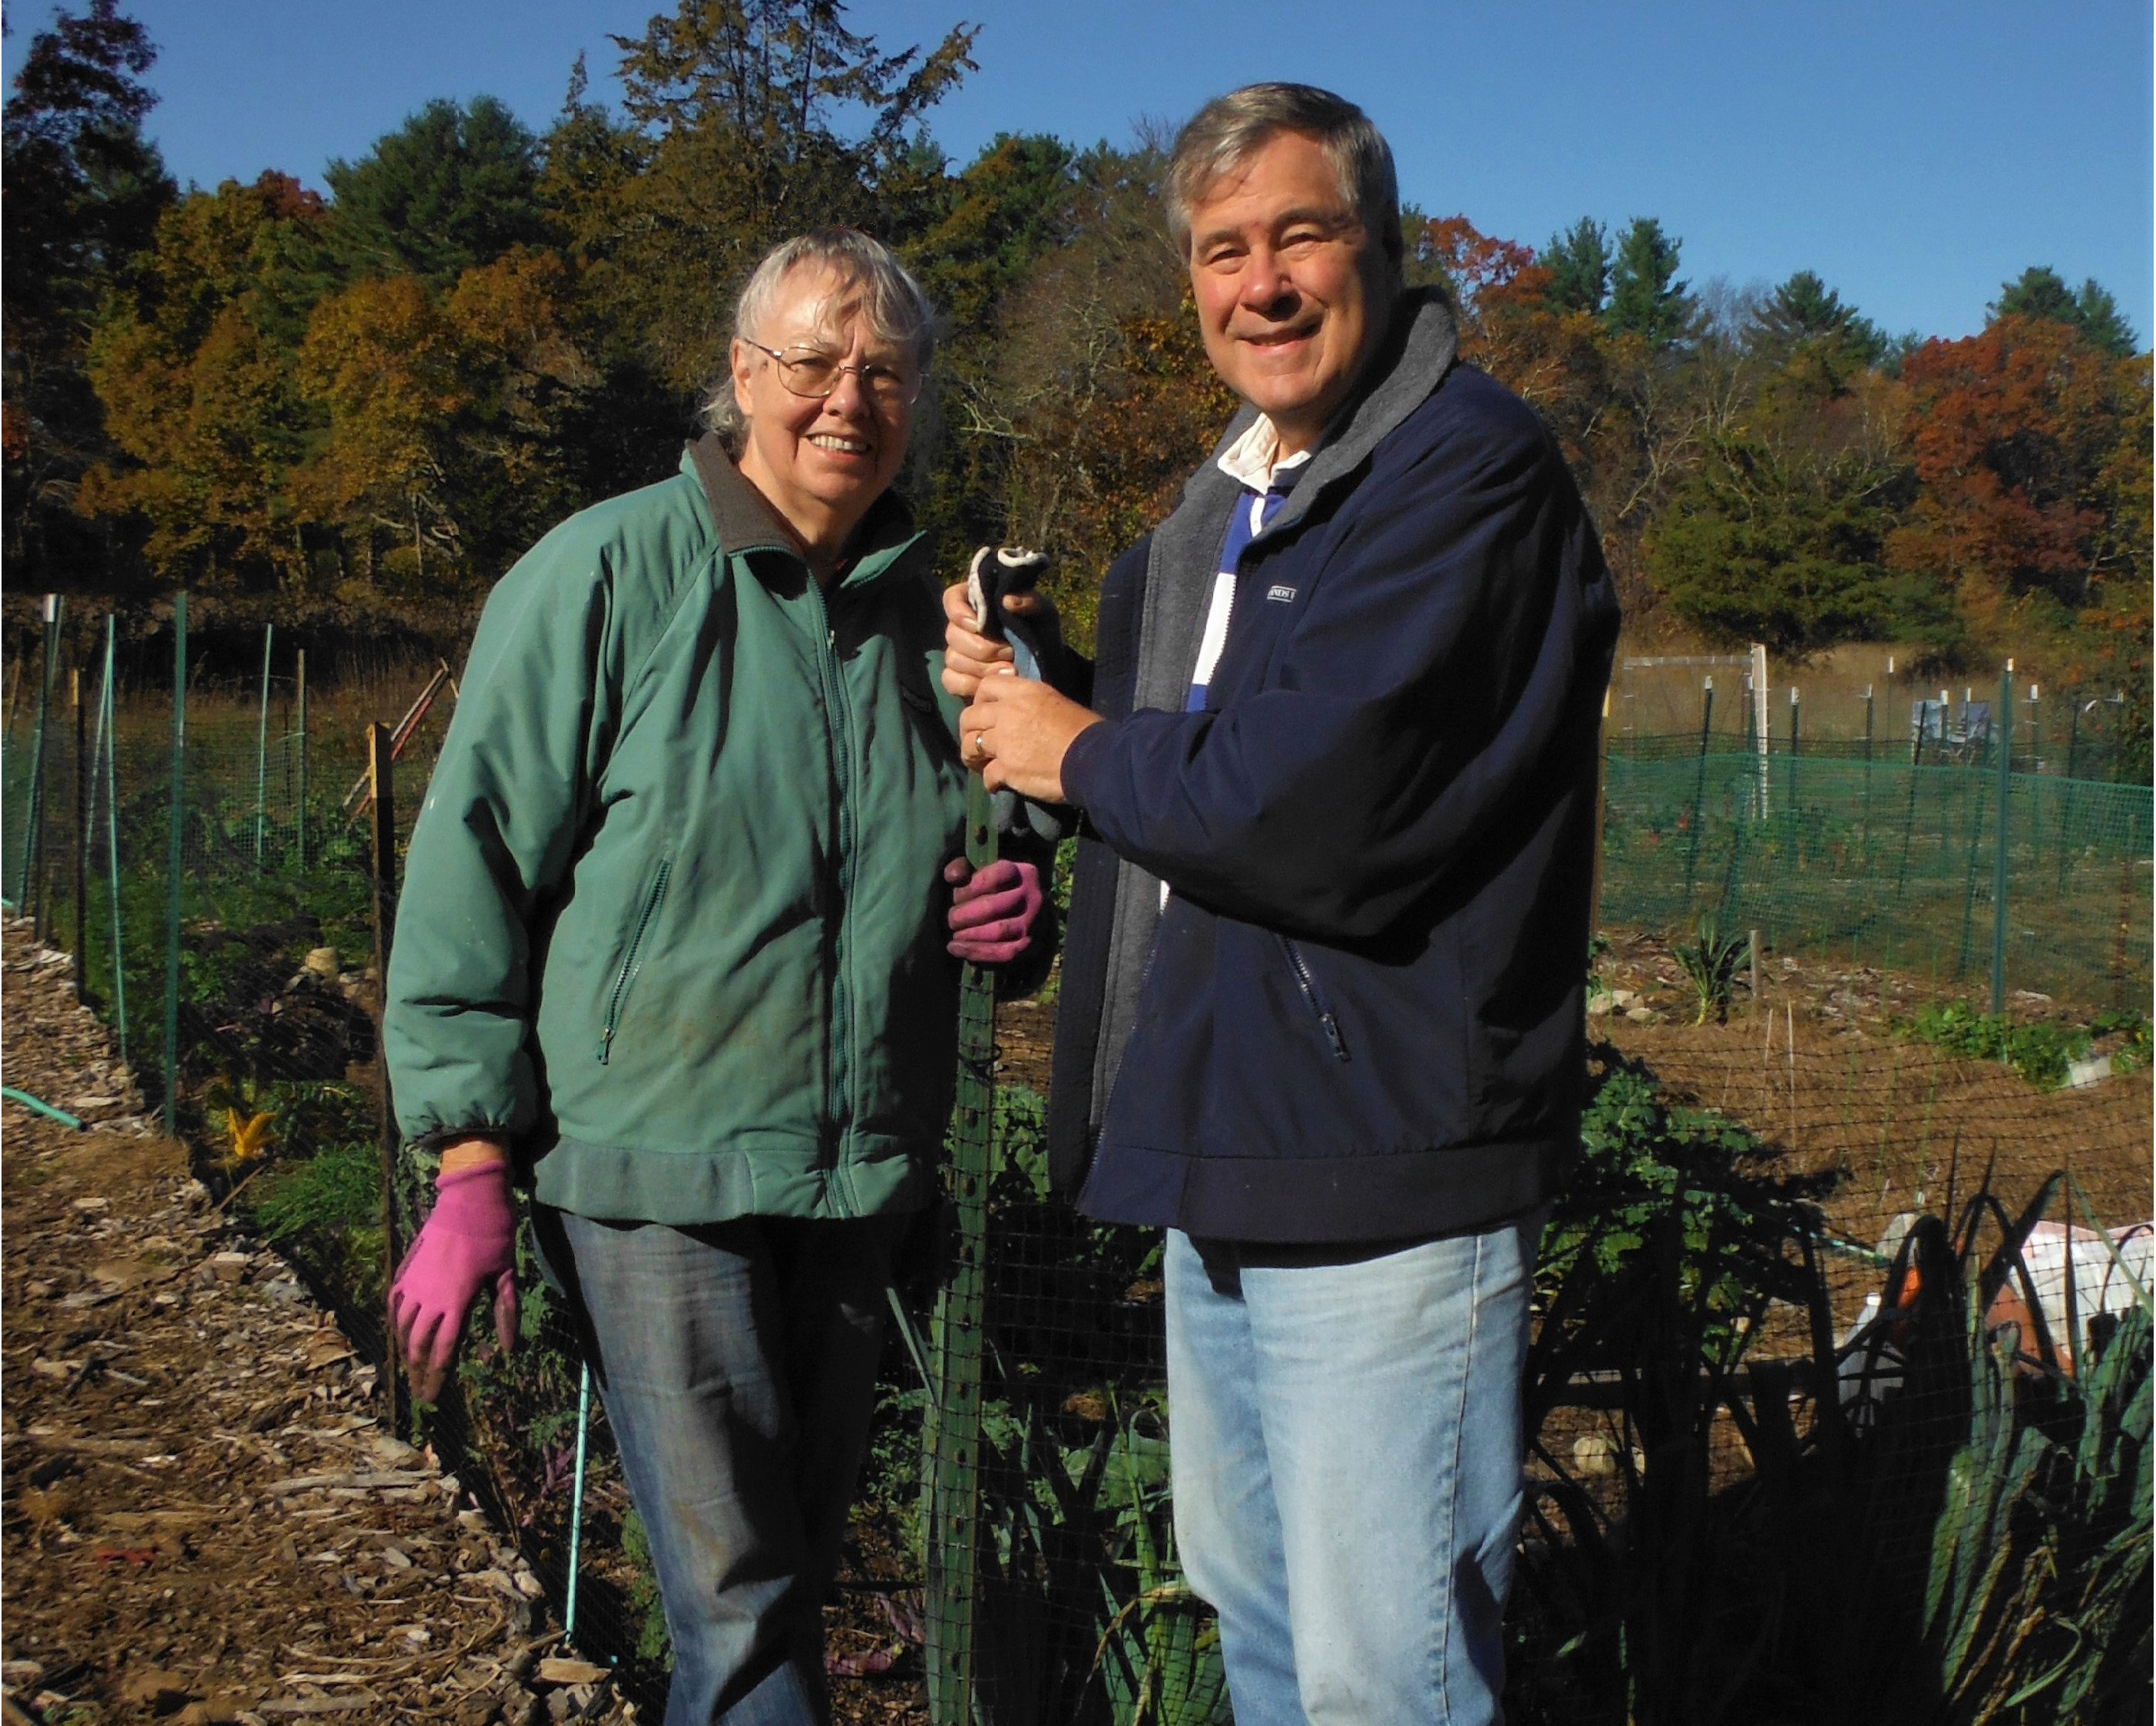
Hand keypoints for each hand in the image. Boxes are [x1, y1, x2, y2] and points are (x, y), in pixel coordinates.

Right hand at [389, 1153, 517, 1403]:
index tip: (431, 1399)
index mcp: (455, 1302)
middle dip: (418, 1372)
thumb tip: (507, 1350)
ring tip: (410, 1367)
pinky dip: (394, 1321)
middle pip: (418, 1345)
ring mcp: (414, 1282)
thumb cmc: (493, 1235)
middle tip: (419, 1393)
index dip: (436, 1378)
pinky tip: (398, 1331)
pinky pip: (394, 1301)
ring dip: (405, 1350)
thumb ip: (504, 1312)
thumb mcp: (506, 1274)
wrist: (468, 1198)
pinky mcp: (407, 1268)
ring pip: (402, 1326)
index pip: (442, 1351)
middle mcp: (429, 1297)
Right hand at [941, 577, 1055, 699]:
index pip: (952, 598)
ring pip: (953, 659)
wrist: (1045, 666)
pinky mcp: (958, 677)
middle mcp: (961, 627)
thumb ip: (1030, 602)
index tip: (979, 625)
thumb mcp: (1044, 613)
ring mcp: (957, 653)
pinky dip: (969, 685)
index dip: (959, 612)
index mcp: (977, 603)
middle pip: (952, 634)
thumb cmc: (1041, 633)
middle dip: (982, 647)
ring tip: (1009, 671)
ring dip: (981, 668)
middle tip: (1009, 653)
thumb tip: (1007, 601)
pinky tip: (990, 686)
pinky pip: (951, 680)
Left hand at [944, 856, 1044, 963]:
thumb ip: (964, 867)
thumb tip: (952, 877)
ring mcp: (1033, 923)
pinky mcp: (1028, 945)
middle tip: (951, 919)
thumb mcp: (984, 872)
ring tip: (954, 935)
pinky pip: (1001, 952)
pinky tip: (956, 948)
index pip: (992, 878)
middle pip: (992, 906)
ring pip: (998, 931)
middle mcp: (1032, 896)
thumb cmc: (998, 890)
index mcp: (1022, 872)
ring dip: (969, 935)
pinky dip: (975, 951)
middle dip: (963, 915)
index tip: (956, 896)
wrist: (1032, 914)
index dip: (968, 889)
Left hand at [960, 670, 1103, 802]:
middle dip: (968, 730)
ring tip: (980, 764)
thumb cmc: (1084, 730)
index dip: (980, 699)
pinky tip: (997, 785)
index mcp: (1023, 692)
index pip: (986, 685)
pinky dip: (990, 782)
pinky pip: (986, 775)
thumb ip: (1030, 704)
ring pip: (970, 745)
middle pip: (969, 717)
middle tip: (976, 741)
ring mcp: (1004, 741)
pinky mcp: (1006, 768)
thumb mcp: (1056, 702)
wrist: (1094, 759)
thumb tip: (1022, 713)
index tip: (986, 712)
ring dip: (972, 756)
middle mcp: (1008, 712)